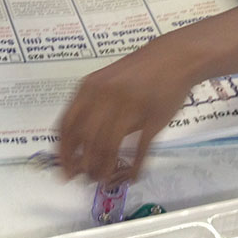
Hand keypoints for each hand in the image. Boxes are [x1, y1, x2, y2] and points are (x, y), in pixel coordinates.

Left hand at [56, 45, 193, 182]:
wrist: (173, 58)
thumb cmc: (136, 72)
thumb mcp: (105, 81)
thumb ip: (90, 107)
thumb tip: (76, 145)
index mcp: (89, 88)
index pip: (67, 125)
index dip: (63, 152)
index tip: (64, 170)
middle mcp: (105, 97)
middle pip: (86, 140)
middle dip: (83, 165)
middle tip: (85, 179)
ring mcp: (130, 107)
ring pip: (108, 147)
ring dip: (104, 169)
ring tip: (103, 179)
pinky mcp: (154, 118)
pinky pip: (139, 148)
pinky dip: (134, 166)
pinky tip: (132, 176)